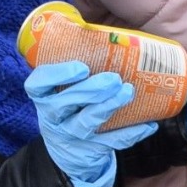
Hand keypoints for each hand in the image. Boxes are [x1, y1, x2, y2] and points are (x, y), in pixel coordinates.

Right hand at [26, 61, 156, 186]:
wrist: (68, 154)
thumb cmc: (70, 109)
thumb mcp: (63, 91)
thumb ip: (78, 67)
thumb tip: (104, 32)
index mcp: (44, 97)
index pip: (37, 85)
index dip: (56, 75)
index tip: (81, 68)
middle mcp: (53, 117)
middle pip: (63, 104)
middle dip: (90, 90)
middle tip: (113, 79)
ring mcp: (71, 135)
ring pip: (86, 122)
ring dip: (109, 106)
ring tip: (128, 91)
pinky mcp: (91, 150)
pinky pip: (112, 142)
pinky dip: (131, 133)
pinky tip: (148, 124)